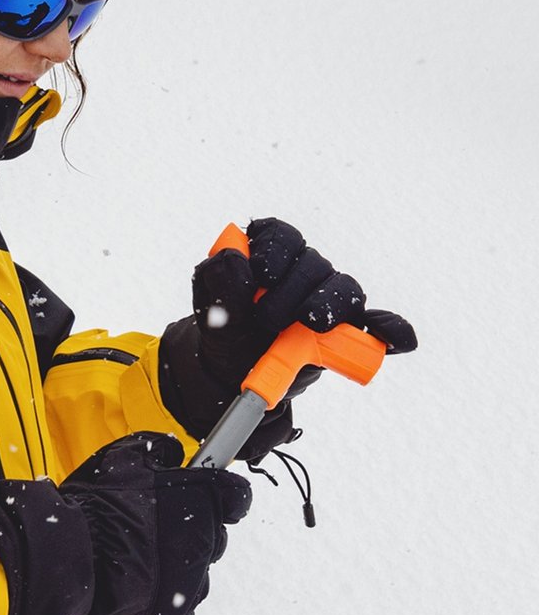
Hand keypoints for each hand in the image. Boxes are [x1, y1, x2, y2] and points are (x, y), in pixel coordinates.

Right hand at [0, 432, 250, 614]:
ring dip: (176, 565)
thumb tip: (171, 450)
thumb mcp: (123, 456)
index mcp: (204, 499)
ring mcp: (192, 582)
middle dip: (191, 531)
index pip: (237, 497)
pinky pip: (180, 609)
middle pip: (214, 536)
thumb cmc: (94, 505)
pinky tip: (138, 586)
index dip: (222, 495)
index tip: (204, 495)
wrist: (67, 559)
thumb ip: (156, 447)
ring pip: (196, 573)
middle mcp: (206, 541)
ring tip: (138, 558)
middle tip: (152, 527)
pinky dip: (163, 601)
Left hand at [159, 218, 416, 456]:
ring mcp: (327, 300)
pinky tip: (401, 341)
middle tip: (267, 321)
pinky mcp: (345, 331)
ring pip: (343, 288)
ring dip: (327, 305)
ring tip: (309, 324)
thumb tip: (234, 254)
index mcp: (269, 258)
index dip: (275, 250)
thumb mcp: (212, 315)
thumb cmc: (225, 338)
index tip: (262, 275)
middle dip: (290, 292)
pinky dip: (389, 329)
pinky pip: (373, 323)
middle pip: (313, 263)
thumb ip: (218, 283)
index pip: (280, 236)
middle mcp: (302, 272)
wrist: (233, 378)